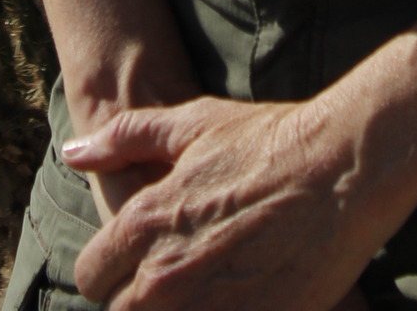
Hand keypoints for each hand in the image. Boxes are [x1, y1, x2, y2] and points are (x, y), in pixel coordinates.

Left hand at [64, 96, 381, 310]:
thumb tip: (74, 152)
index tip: (139, 264)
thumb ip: (126, 138)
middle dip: (142, 301)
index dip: (112, 271)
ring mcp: (207, 310)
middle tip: (182, 281)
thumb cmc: (269, 141)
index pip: (90, 276)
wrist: (342, 169)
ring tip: (210, 292)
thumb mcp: (193, 123)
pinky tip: (241, 300)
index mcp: (144, 224)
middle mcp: (164, 277)